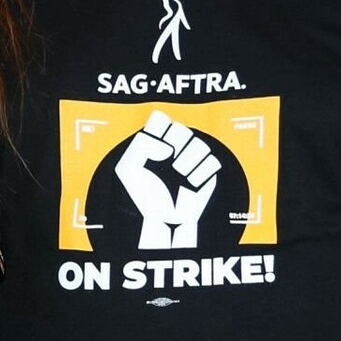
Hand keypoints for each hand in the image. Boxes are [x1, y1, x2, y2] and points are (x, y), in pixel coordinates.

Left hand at [114, 111, 221, 250]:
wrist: (157, 220)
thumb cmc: (139, 195)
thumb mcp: (127, 168)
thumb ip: (142, 146)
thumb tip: (168, 147)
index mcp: (153, 142)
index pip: (162, 119)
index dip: (160, 129)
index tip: (156, 144)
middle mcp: (172, 148)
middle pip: (183, 130)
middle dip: (176, 145)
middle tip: (168, 162)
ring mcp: (189, 161)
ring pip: (200, 144)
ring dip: (189, 160)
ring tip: (179, 174)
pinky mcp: (204, 174)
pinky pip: (212, 162)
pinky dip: (201, 173)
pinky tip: (190, 183)